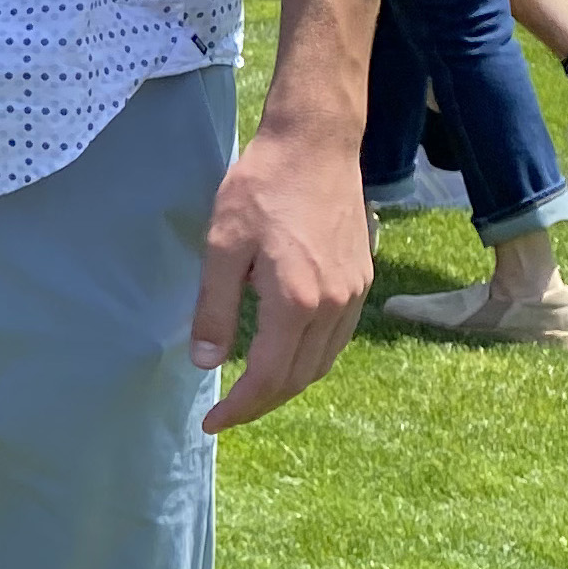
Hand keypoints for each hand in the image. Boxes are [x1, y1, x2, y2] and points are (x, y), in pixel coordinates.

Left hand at [189, 122, 370, 432]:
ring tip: (250, 389)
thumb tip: (206, 362)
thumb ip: (215, 306)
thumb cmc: (261, 187)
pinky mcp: (361, 281)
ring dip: (287, 384)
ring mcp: (354, 296)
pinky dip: (308, 358)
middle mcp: (334, 308)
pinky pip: (335, 340)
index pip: (268, 376)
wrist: (316, 145)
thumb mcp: (222, 244)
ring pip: (321, 363)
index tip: (211, 422)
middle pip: (299, 378)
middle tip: (226, 411)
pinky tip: (283, 351)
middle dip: (261, 402)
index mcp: (297, 301)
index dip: (239, 407)